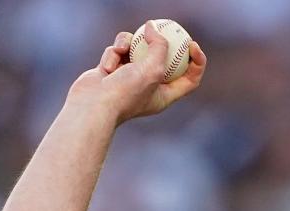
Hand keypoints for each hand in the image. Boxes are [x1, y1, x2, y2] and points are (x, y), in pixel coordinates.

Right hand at [67, 22, 206, 123]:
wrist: (92, 105)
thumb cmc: (125, 93)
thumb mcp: (152, 69)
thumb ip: (159, 46)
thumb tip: (152, 28)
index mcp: (166, 95)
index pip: (189, 79)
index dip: (196, 62)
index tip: (192, 45)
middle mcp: (149, 87)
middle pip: (164, 59)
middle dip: (163, 43)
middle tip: (165, 27)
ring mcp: (130, 77)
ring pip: (136, 48)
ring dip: (127, 44)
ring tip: (121, 50)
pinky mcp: (113, 69)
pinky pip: (117, 51)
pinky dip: (112, 54)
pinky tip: (106, 68)